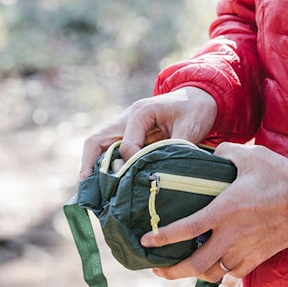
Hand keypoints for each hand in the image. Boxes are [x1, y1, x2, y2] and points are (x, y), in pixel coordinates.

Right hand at [79, 87, 217, 179]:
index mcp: (141, 113)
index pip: (126, 145)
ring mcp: (124, 124)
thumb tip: (165, 176)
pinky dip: (102, 163)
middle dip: (90, 165)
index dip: (132, 164)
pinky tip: (103, 182)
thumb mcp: (190, 129)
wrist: (199, 96)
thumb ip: (175, 150)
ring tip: (91, 190)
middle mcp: (126, 117)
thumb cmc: (195, 110)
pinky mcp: (127, 132)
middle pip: (97, 140)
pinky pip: (107, 148)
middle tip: (88, 189)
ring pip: (98, 144)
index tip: (142, 178)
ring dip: (92, 165)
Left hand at [141, 142, 287, 282]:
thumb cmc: (280, 176)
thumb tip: (214, 154)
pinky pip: (233, 273)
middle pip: (195, 264)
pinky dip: (220, 272)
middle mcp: (231, 236)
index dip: (162, 237)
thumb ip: (225, 154)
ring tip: (184, 268)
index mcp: (224, 211)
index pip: (185, 228)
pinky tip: (215, 265)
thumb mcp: (249, 156)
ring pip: (213, 273)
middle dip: (172, 271)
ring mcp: (245, 250)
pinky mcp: (258, 258)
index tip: (146, 241)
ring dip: (195, 274)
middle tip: (158, 269)